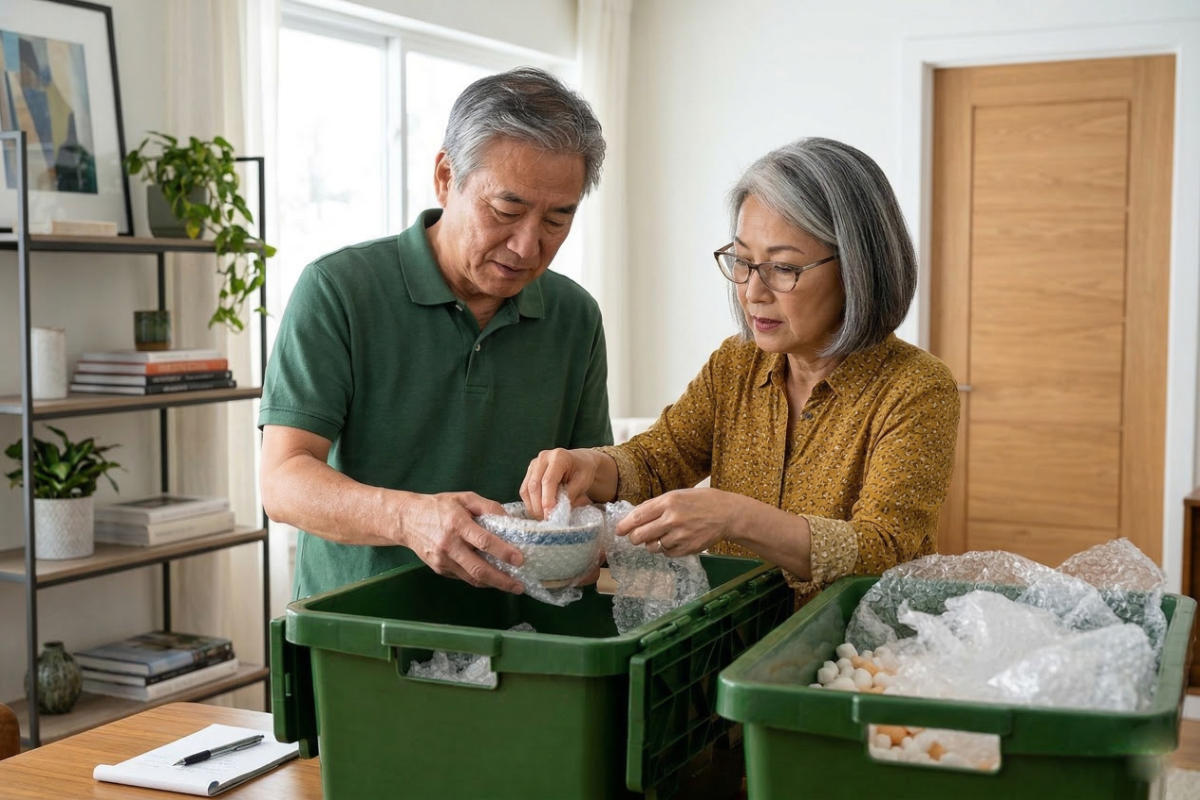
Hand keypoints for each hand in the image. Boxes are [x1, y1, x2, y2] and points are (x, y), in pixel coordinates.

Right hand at [397, 491, 525, 593]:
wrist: (407, 519)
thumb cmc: (440, 506)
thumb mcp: (465, 498)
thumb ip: (488, 507)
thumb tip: (510, 521)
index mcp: (457, 524)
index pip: (484, 541)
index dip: (503, 552)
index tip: (520, 559)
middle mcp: (449, 544)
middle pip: (478, 568)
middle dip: (502, 580)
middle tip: (519, 586)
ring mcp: (443, 560)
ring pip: (471, 578)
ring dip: (493, 584)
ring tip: (511, 586)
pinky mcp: (439, 569)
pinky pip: (463, 577)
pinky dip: (479, 579)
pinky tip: (492, 578)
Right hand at [520, 448, 599, 519]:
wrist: (579, 461)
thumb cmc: (583, 471)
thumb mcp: (583, 482)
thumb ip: (570, 494)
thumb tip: (557, 509)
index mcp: (559, 457)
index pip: (548, 480)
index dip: (547, 499)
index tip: (549, 514)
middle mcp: (543, 458)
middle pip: (534, 485)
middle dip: (538, 506)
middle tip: (546, 519)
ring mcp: (534, 465)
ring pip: (526, 489)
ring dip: (533, 506)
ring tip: (543, 517)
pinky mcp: (529, 473)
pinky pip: (525, 491)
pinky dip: (530, 503)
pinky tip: (539, 511)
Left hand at [615, 487, 740, 556]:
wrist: (726, 514)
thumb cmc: (700, 502)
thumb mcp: (677, 495)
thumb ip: (656, 505)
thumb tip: (634, 516)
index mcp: (668, 502)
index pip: (638, 517)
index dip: (624, 526)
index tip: (618, 531)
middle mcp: (672, 519)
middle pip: (640, 536)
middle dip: (634, 538)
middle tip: (635, 537)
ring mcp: (680, 536)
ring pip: (653, 547)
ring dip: (653, 544)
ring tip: (663, 536)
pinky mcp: (687, 549)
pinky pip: (667, 554)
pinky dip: (667, 549)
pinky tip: (675, 540)